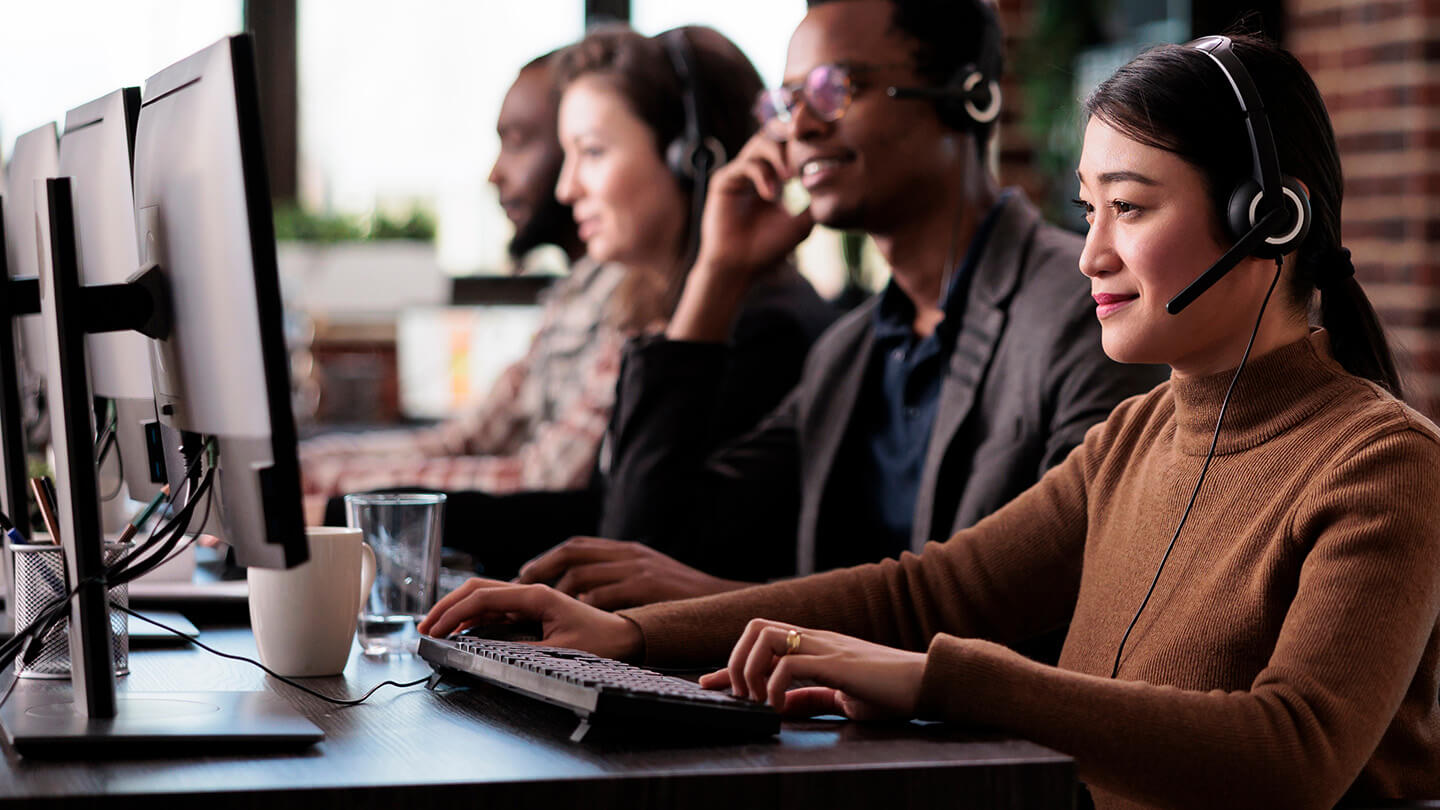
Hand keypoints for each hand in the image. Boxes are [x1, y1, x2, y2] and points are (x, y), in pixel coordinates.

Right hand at [418, 578, 643, 661]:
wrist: (625, 637)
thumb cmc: (600, 641)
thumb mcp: (560, 651)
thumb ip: (522, 653)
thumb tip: (486, 657)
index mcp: (535, 596)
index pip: (483, 597)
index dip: (454, 612)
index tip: (434, 629)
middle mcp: (529, 593)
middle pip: (477, 590)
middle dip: (447, 607)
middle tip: (425, 628)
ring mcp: (529, 601)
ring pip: (483, 599)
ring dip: (457, 613)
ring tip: (436, 630)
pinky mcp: (530, 612)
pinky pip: (494, 611)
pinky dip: (472, 619)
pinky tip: (460, 632)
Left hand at [516, 537, 751, 609]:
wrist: (720, 600)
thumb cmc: (682, 596)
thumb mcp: (650, 575)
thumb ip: (621, 576)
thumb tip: (583, 592)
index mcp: (627, 550)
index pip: (577, 546)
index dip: (548, 558)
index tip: (526, 572)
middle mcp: (628, 555)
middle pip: (572, 555)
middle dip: (542, 570)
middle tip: (521, 589)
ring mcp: (637, 570)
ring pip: (583, 577)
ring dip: (560, 595)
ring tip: (546, 612)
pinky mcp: (645, 589)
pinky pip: (603, 599)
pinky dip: (585, 610)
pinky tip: (577, 623)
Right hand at [668, 133, 814, 341]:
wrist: (740, 268)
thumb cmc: (768, 248)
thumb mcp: (802, 222)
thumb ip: (815, 201)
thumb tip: (838, 184)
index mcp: (773, 175)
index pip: (789, 144)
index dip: (806, 139)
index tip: (826, 140)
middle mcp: (755, 169)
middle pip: (774, 132)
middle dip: (792, 133)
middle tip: (809, 142)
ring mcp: (739, 173)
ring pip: (761, 142)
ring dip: (779, 155)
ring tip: (791, 176)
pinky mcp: (724, 181)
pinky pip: (746, 165)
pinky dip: (763, 175)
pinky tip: (772, 195)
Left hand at [697, 619, 926, 720]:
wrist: (925, 684)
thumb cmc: (888, 691)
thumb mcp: (840, 697)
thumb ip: (809, 698)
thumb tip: (777, 708)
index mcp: (815, 644)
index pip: (761, 640)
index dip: (729, 664)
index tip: (708, 684)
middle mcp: (816, 638)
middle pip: (755, 627)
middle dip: (735, 661)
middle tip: (739, 696)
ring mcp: (826, 646)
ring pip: (765, 636)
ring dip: (750, 670)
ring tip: (756, 701)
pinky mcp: (838, 662)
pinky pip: (791, 663)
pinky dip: (774, 686)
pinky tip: (778, 707)